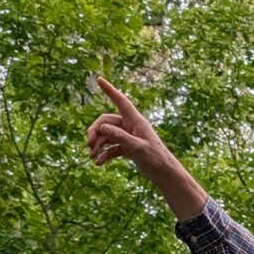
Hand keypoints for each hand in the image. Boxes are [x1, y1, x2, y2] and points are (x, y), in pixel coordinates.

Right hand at [87, 76, 206, 221]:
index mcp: (136, 121)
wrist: (165, 173)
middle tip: (89, 144)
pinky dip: (104, 154)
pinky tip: (99, 164)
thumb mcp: (138, 148)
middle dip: (96, 132)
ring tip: (91, 158)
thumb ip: (120, 137)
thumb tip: (102, 128)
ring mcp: (128, 137)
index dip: (110, 90)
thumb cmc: (156, 158)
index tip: (99, 79)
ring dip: (98, 145)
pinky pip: (112, 148)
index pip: (121, 101)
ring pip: (107, 136)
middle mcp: (131, 126)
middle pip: (106, 122)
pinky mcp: (127, 148)